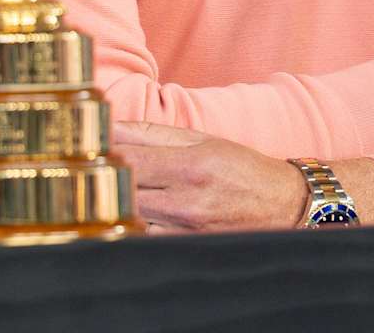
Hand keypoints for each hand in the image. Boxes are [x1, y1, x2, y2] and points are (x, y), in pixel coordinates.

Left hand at [114, 120, 307, 232]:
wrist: (283, 206)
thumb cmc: (241, 168)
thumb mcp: (202, 140)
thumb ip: (153, 134)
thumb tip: (113, 126)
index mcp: (190, 166)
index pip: (130, 160)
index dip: (105, 153)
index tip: (90, 146)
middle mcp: (186, 201)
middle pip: (125, 191)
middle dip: (108, 178)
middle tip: (97, 167)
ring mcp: (185, 230)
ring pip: (132, 218)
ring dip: (120, 202)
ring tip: (116, 189)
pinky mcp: (186, 248)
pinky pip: (147, 237)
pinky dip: (137, 224)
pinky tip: (139, 212)